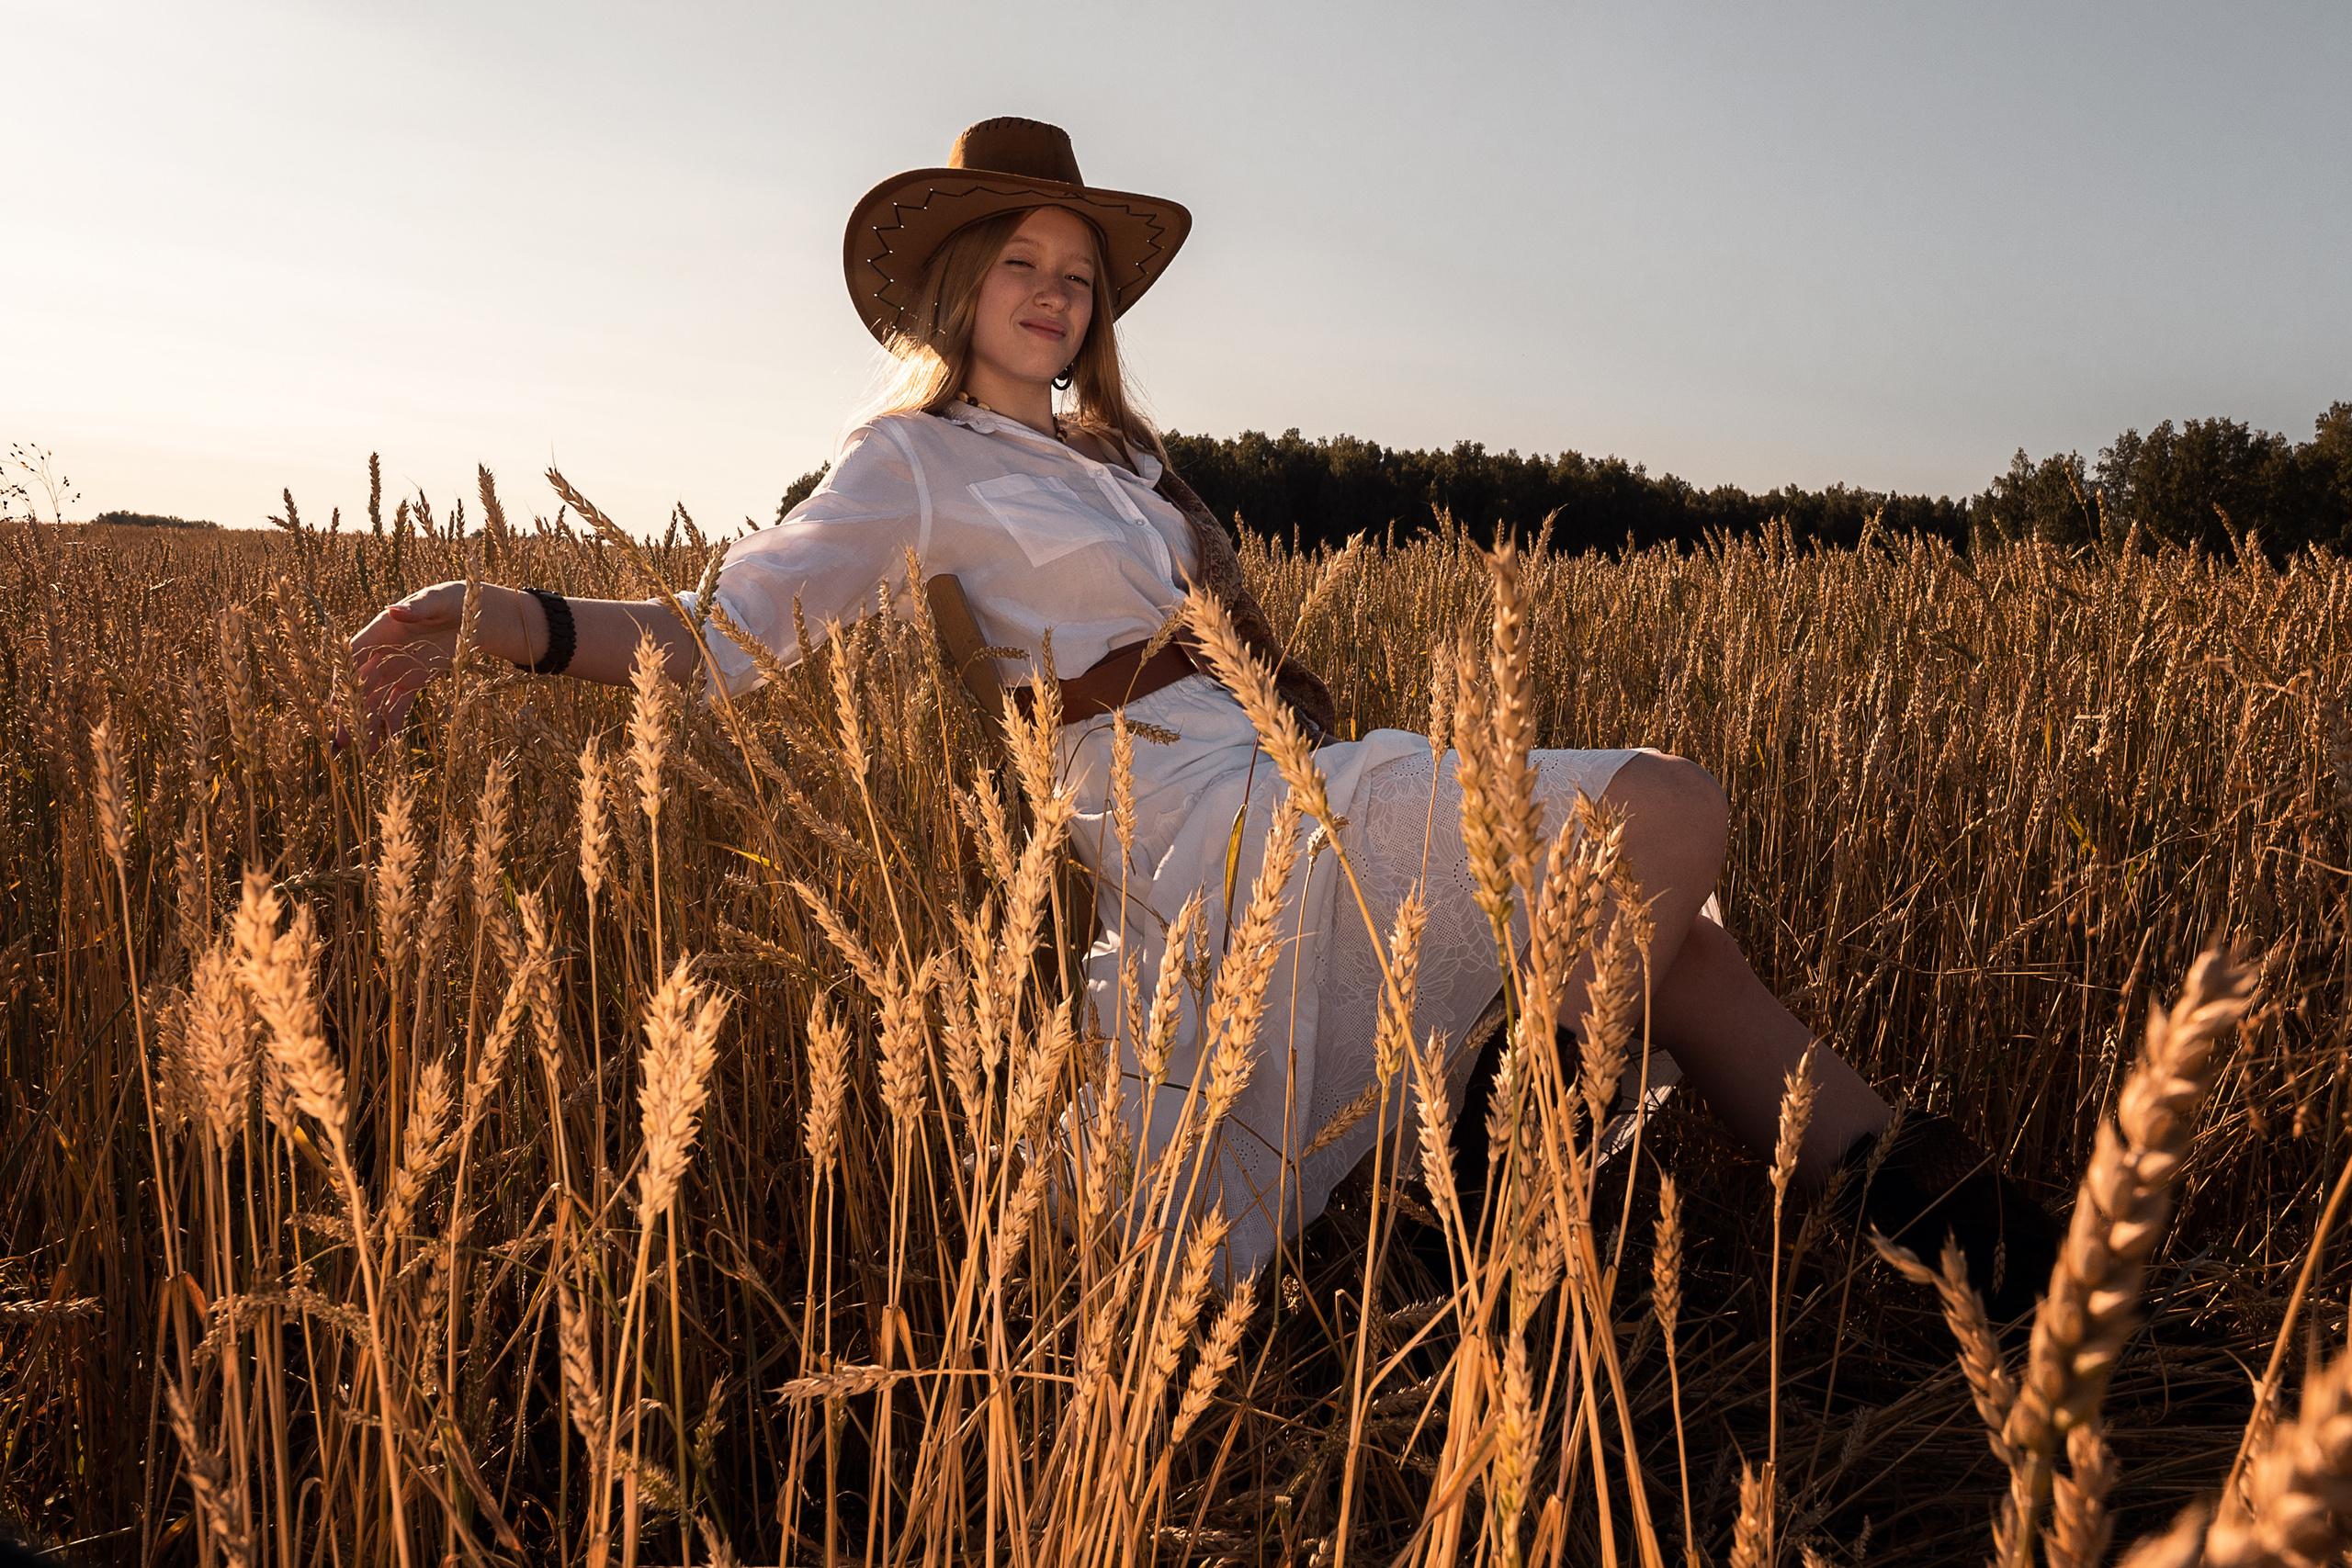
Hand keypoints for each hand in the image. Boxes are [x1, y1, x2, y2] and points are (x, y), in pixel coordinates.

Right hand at [348, 581, 470, 747]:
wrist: (473, 614)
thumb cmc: (452, 600)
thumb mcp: (437, 600)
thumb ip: (417, 607)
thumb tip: (395, 610)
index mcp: (380, 632)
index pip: (351, 659)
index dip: (342, 681)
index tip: (335, 706)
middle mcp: (382, 653)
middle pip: (359, 686)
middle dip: (351, 714)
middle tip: (344, 742)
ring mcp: (396, 669)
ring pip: (376, 701)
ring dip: (369, 725)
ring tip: (365, 751)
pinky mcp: (412, 681)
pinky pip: (398, 705)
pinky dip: (392, 723)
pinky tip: (388, 744)